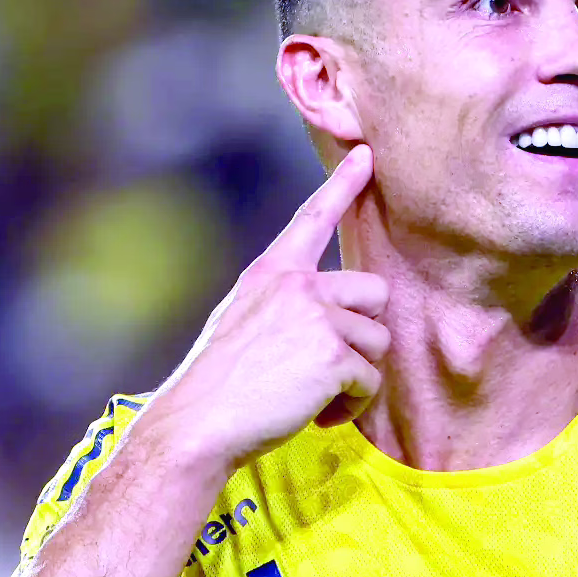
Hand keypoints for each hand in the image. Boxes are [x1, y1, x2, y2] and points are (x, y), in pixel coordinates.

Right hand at [145, 144, 388, 468]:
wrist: (199, 422)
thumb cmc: (218, 384)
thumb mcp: (242, 321)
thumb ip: (285, 307)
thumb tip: (331, 319)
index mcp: (271, 273)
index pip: (314, 218)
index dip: (344, 185)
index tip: (367, 154)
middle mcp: (298, 285)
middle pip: (375, 292)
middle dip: (364, 331)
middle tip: (331, 366)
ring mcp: (318, 317)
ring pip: (378, 340)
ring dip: (356, 376)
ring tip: (316, 398)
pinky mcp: (334, 355)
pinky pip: (371, 380)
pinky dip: (352, 405)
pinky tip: (320, 416)